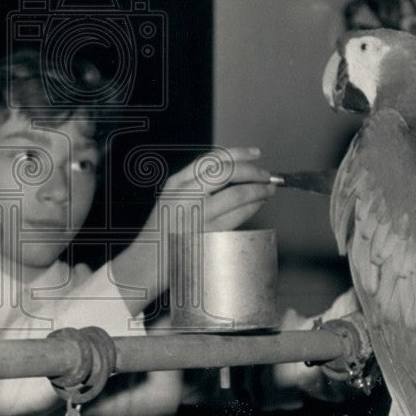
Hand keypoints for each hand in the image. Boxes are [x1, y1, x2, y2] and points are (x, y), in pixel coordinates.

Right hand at [111, 148, 276, 310]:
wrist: (148, 261)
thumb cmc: (164, 230)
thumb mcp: (171, 198)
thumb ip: (195, 183)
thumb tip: (235, 171)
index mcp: (176, 183)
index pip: (212, 159)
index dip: (239, 154)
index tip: (256, 153)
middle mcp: (185, 195)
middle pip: (227, 172)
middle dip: (253, 171)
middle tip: (267, 175)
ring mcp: (197, 215)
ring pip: (237, 194)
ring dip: (258, 190)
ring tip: (267, 190)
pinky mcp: (208, 234)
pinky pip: (238, 216)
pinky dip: (252, 208)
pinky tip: (258, 205)